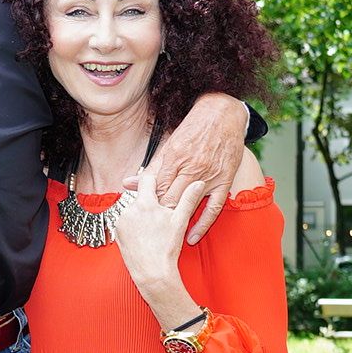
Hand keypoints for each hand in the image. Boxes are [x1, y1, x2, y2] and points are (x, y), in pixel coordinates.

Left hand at [107, 164, 204, 304]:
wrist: (152, 273)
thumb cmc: (166, 249)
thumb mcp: (180, 221)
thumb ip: (188, 199)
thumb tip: (199, 183)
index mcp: (144, 203)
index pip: (147, 180)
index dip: (155, 179)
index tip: (160, 181)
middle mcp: (129, 210)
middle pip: (141, 197)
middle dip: (151, 202)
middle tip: (161, 213)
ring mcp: (121, 222)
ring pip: (134, 210)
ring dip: (143, 214)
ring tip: (154, 228)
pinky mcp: (118, 233)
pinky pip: (127, 223)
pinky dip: (135, 226)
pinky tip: (146, 235)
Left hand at [153, 93, 252, 242]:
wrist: (222, 115)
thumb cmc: (192, 130)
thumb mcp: (168, 145)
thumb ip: (150, 168)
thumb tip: (127, 184)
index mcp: (174, 157)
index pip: (156, 188)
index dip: (147, 205)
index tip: (140, 218)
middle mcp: (191, 167)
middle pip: (169, 199)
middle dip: (158, 216)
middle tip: (148, 232)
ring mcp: (208, 176)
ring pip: (188, 204)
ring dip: (175, 222)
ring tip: (164, 238)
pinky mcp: (224, 181)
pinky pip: (213, 208)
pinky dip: (202, 225)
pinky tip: (192, 237)